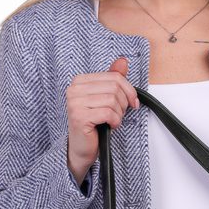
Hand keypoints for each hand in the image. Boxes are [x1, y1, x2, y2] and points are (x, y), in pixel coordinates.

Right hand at [66, 56, 139, 183]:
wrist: (82, 148)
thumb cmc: (94, 124)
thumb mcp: (106, 98)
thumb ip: (113, 79)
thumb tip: (123, 61)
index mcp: (80, 80)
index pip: (114, 76)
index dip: (129, 90)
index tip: (133, 102)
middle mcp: (74, 89)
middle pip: (115, 87)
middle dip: (124, 103)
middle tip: (119, 114)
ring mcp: (75, 102)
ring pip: (112, 100)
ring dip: (119, 114)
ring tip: (112, 120)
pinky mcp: (79, 116)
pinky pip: (108, 113)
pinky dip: (115, 121)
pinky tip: (110, 126)